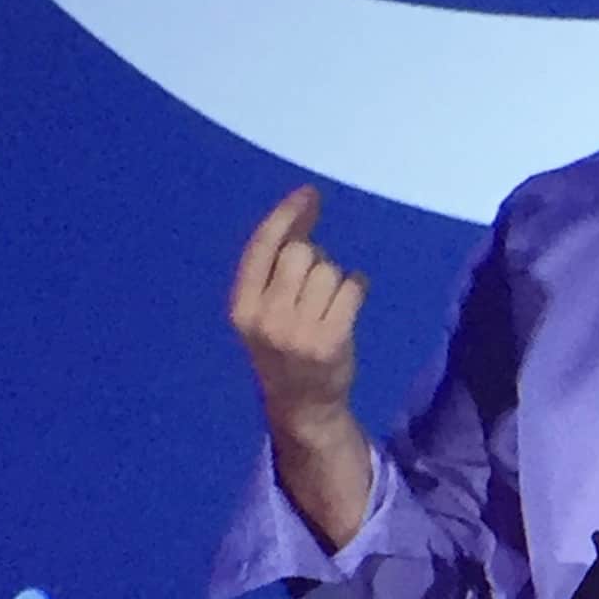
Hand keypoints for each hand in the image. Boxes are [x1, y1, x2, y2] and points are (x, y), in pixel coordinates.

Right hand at [227, 183, 368, 436]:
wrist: (303, 405)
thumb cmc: (284, 348)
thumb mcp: (262, 313)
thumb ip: (273, 270)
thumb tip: (302, 212)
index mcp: (241, 307)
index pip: (262, 247)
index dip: (286, 215)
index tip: (309, 193)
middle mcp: (264, 317)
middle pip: (300, 252)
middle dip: (314, 258)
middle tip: (315, 288)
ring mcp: (298, 330)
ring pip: (328, 269)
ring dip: (336, 278)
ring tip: (328, 306)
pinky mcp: (331, 339)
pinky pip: (352, 287)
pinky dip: (357, 288)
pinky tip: (349, 306)